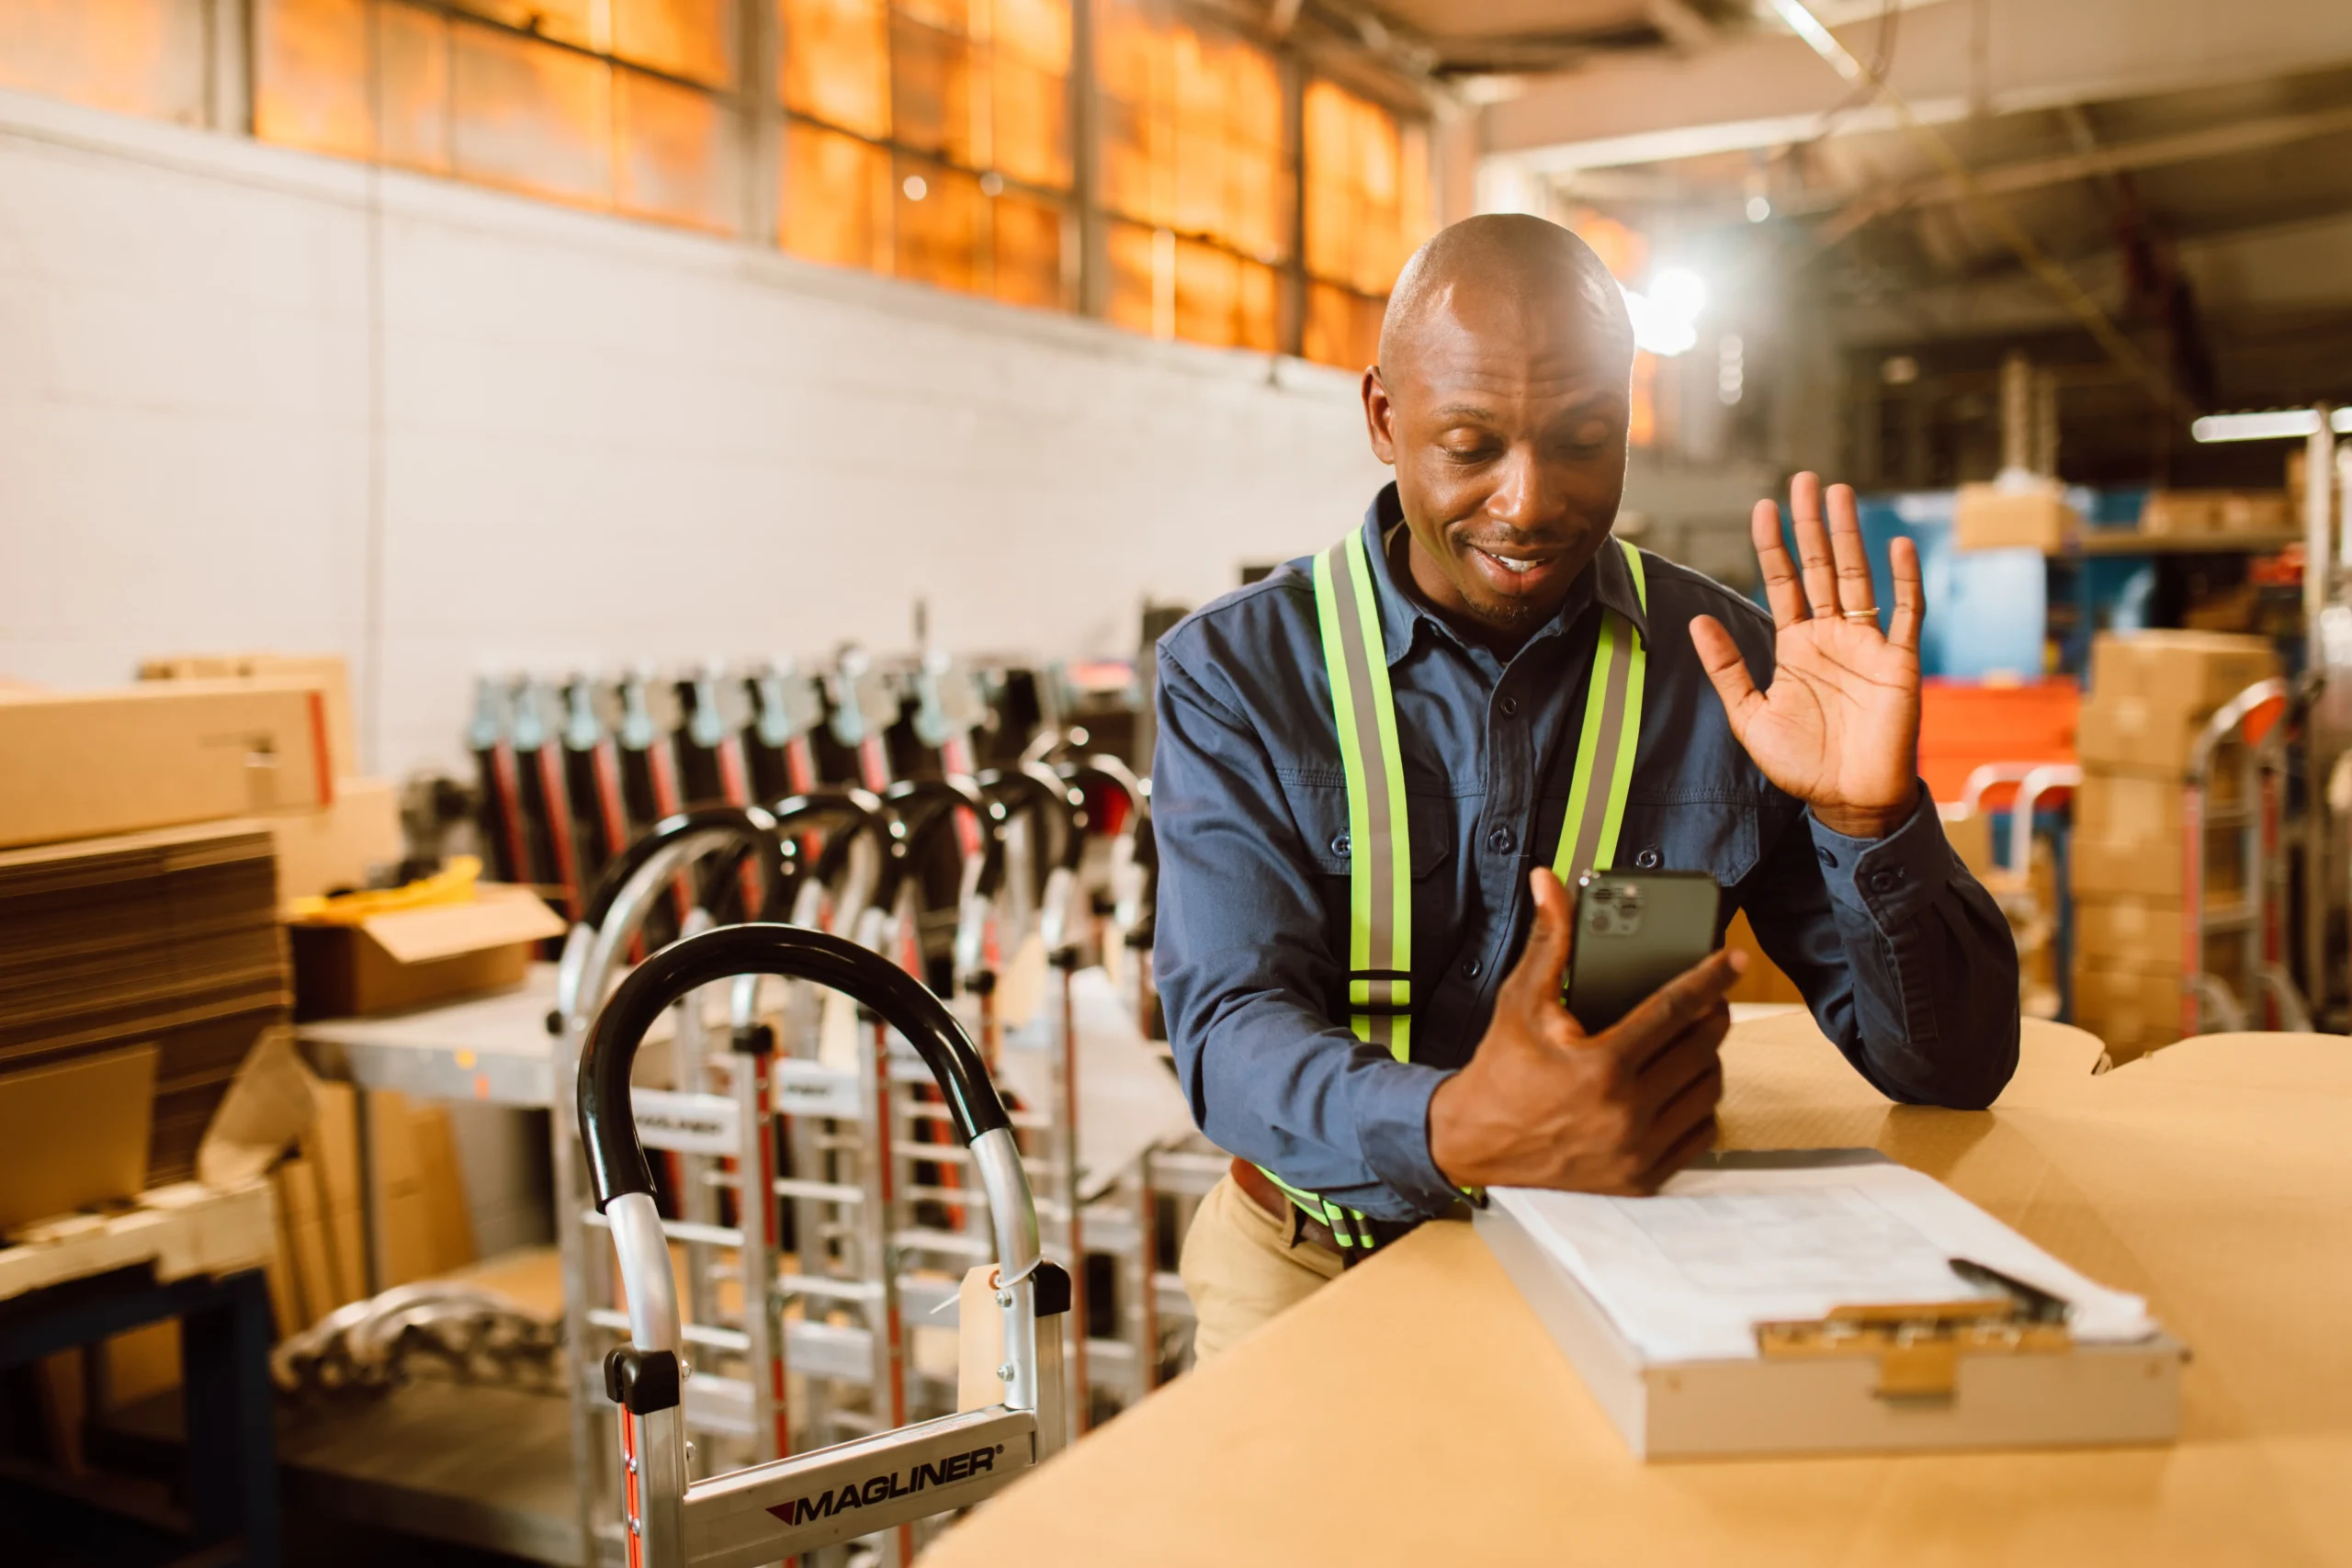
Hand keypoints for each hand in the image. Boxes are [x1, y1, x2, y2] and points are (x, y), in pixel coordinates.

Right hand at [1429, 869, 1740, 1194]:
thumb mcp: (1521, 1001)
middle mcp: (1624, 1112)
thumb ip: (1549, 941)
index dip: (1710, 978)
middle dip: (1712, 1014)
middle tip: (1707, 998)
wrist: (1475, 1142)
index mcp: (1600, 1066)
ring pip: (1708, 1090)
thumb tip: (1550, 885)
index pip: (1675, 1010)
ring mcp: (1637, 1149)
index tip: (1732, 960)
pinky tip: (1682, 1085)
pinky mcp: (1643, 1177)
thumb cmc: (1501, 1071)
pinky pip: (1702, 1134)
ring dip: (1708, 1059)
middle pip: (1701, 1049)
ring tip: (1690, 1040)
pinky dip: (1701, 1105)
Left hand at [1690, 472, 1921, 839]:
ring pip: (1858, 578)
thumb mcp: (1750, 715)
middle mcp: (1831, 636)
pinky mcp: (1899, 662)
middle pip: (1820, 567)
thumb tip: (1696, 621)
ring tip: (1839, 493)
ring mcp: (1867, 645)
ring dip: (1849, 536)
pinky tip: (1895, 546)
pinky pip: (1905, 614)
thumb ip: (1726, 668)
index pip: (1783, 583)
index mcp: (1796, 646)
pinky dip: (1903, 580)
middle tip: (1804, 479)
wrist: (1849, 801)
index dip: (1774, 546)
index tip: (1763, 508)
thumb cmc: (1801, 763)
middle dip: (1811, 524)